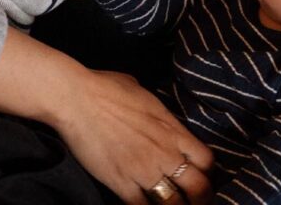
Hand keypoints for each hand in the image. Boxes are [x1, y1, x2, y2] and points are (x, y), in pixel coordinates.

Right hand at [0, 29, 212, 203]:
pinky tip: (141, 204)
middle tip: (190, 199)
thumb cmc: (103, 86)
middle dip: (199, 197)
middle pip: (199, 187)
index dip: (205, 171)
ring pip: (174, 204)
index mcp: (170, 126)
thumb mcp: (139, 89)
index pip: (205, 159)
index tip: (198, 174)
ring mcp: (144, 170)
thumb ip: (153, 108)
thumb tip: (152, 111)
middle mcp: (164, 151)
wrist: (75, 98)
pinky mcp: (122, 183)